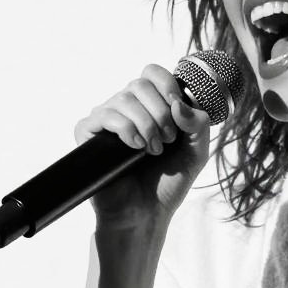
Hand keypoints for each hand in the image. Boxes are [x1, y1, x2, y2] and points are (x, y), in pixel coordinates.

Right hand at [74, 63, 210, 229]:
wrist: (146, 213)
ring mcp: (107, 121)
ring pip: (124, 98)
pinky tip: (135, 147)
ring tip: (153, 150)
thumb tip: (178, 104)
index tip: (177, 109)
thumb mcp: (195, 151)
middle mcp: (127, 109)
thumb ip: (198, 124)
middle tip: (167, 140)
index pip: (152, 73)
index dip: (167, 85)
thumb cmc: (168, 182)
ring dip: (147, 125)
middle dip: (161, 112)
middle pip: (140, 84)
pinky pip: (104, 115)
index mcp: (151, 107)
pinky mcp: (89, 135)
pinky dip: (126, 129)